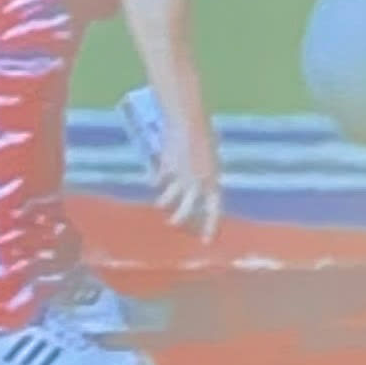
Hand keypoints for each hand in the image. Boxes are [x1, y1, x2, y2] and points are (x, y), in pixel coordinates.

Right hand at [153, 111, 222, 242]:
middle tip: (172, 224)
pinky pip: (159, 179)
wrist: (188, 122)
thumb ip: (207, 175)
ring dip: (163, 203)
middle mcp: (197, 183)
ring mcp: (180, 177)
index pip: (213, 210)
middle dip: (179, 219)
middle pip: (186, 209)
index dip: (211, 226)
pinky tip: (152, 181)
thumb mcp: (211, 159)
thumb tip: (203, 187)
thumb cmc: (204, 137)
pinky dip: (155, 180)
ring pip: (168, 199)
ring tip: (159, 206)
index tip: (206, 241)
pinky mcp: (165, 168)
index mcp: (213, 182)